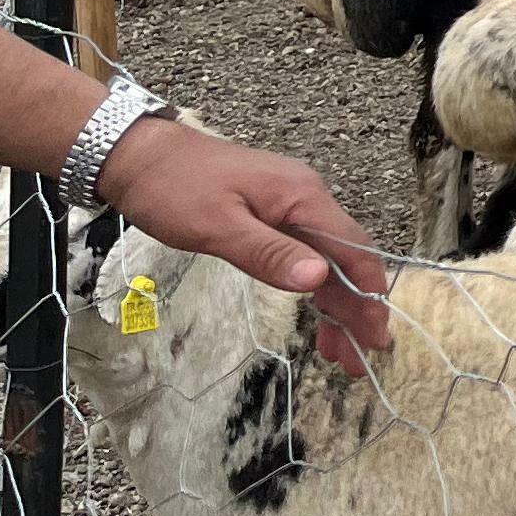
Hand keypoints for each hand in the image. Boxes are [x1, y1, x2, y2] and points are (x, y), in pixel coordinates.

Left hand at [96, 124, 397, 376]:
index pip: (354, 250)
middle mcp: (308, 199)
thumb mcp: (217, 226)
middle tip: (357, 361)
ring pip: (326, 261)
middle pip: (346, 260)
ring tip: (337, 351)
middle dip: (356, 310)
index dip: (369, 295)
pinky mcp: (273, 214)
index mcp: (303, 198)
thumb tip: (318, 279)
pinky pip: (305, 253)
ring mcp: (291, 206)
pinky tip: (315, 314)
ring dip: (336, 305)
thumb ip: (268, 253)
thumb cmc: (175, 188)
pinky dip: (313, 287)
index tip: (374, 337)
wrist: (141, 155)